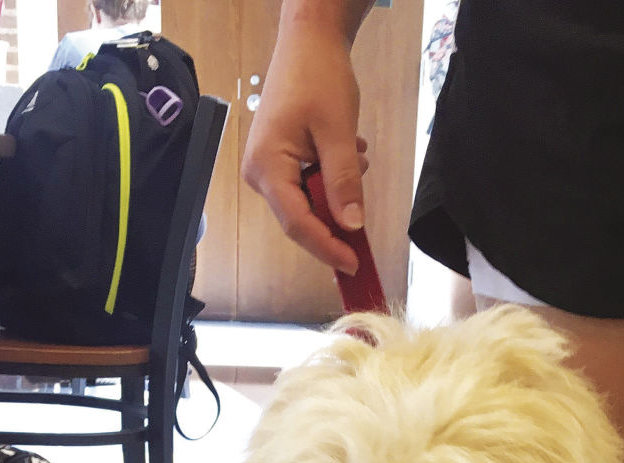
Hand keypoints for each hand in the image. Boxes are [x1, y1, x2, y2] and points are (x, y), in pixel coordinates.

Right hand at [242, 25, 369, 275]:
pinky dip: (331, 181)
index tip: (354, 261)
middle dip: (333, 224)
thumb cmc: (318, 75)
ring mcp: (267, 167)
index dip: (326, 246)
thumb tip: (352, 224)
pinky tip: (348, 155)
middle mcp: (259, 173)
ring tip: (356, 159)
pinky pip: (306, 186)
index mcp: (267, 166)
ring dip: (336, 195)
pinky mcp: (279, 160)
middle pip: (299, 219)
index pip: (297, 223)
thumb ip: (343, 180)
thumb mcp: (339, 130)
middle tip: (363, 229)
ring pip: (306, 204)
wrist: (308, 40)